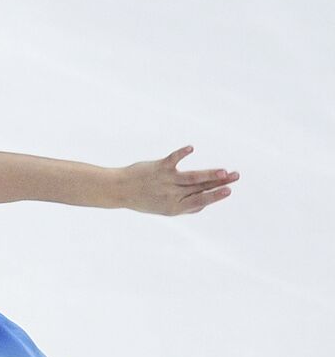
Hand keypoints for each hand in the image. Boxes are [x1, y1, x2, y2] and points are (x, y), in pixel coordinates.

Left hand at [117, 146, 238, 214]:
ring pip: (191, 177)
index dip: (214, 196)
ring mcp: (166, 181)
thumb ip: (185, 206)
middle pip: (199, 188)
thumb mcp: (165, 208)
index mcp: (175, 207)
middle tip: (236, 176)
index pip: (199, 202)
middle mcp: (171, 195)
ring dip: (207, 174)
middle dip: (219, 182)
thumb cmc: (145, 199)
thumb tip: (205, 204)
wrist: (119, 190)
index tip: (229, 191)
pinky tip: (190, 148)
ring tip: (223, 171)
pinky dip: (181, 153)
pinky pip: (172, 160)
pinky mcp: (159, 168)